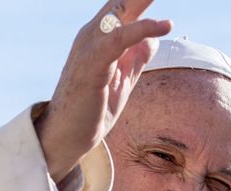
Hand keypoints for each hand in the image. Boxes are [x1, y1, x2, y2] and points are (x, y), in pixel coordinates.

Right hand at [36, 0, 172, 181]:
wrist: (66, 138)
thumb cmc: (91, 111)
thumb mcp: (122, 82)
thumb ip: (136, 59)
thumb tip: (153, 38)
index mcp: (99, 39)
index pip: (123, 8)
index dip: (141, 0)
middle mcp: (91, 36)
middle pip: (121, 3)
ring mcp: (89, 48)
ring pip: (120, 14)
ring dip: (142, 1)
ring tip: (165, 3)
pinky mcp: (92, 64)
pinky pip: (119, 39)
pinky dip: (142, 29)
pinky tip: (163, 25)